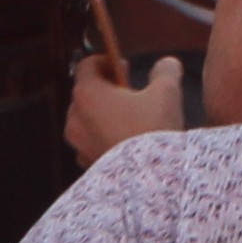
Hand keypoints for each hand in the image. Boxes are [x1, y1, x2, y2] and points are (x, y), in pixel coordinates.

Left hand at [68, 50, 187, 164]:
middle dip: (108, 89)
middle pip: (87, 93)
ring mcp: (78, 145)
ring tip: (132, 120)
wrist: (150, 181)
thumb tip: (166, 64)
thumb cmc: (153, 130)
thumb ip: (165, 70)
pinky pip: (93, 143)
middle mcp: (75, 118)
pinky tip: (128, 142)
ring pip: (88, 120)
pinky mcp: (87, 164)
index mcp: (87, 94)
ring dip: (106, 115)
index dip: (108, 61)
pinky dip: (106, 137)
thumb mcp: (166, 91)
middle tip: (132, 93)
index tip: (126, 67)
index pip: (88, 65)